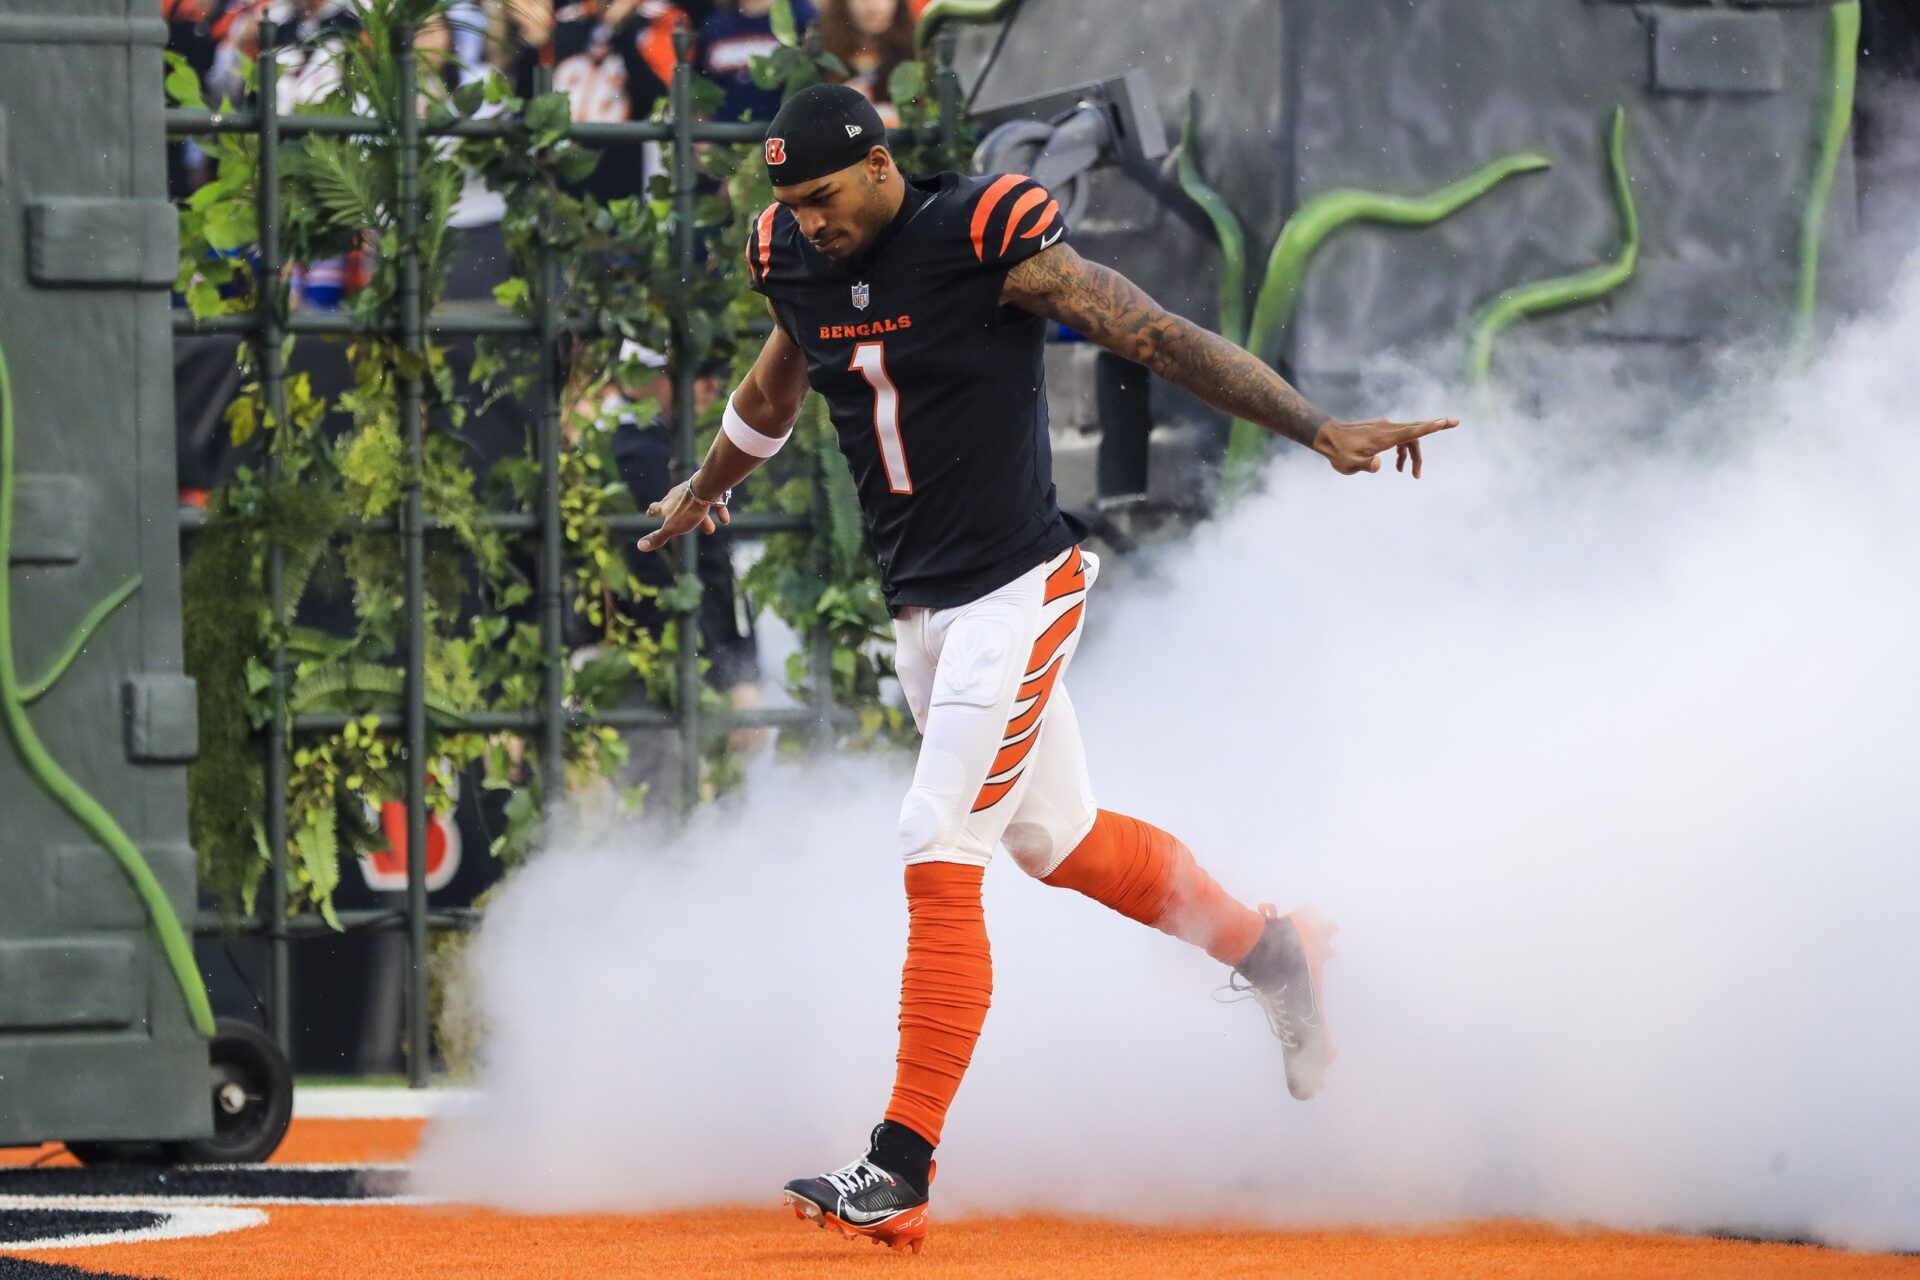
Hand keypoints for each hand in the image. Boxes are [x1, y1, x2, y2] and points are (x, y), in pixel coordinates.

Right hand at [637, 479, 729, 551]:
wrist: (707, 487)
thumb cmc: (688, 509)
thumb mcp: (672, 527)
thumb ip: (658, 537)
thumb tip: (640, 546)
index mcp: (667, 504)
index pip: (655, 508)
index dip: (651, 512)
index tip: (649, 514)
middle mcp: (678, 495)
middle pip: (677, 507)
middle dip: (681, 519)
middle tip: (684, 527)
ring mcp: (693, 489)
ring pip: (696, 505)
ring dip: (703, 518)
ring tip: (710, 530)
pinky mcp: (708, 487)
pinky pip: (713, 500)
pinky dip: (718, 510)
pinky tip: (725, 520)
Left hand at [1311, 416, 1459, 477]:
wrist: (1326, 436)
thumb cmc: (1338, 452)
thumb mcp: (1349, 464)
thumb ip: (1365, 465)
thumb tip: (1379, 464)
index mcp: (1384, 437)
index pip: (1413, 431)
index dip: (1433, 427)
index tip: (1450, 421)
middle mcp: (1387, 428)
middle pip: (1416, 433)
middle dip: (1426, 443)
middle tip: (1436, 451)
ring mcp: (1384, 427)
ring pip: (1408, 437)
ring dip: (1412, 454)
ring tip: (1409, 474)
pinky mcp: (1380, 429)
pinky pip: (1399, 437)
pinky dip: (1403, 450)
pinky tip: (1396, 465)